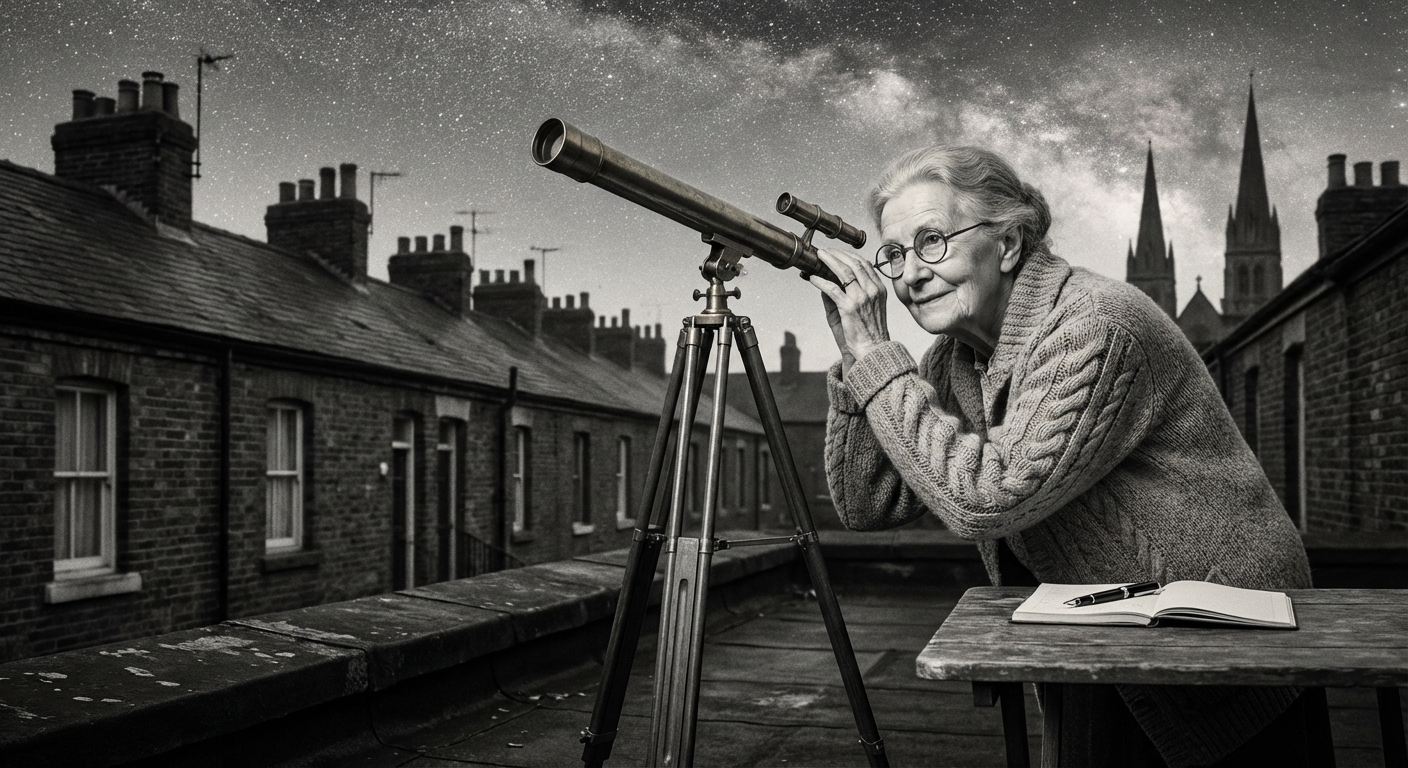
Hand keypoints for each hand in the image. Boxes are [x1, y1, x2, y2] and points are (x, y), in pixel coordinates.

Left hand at [808, 248, 888, 374]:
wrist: (872, 350)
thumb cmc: (866, 332)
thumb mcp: (861, 308)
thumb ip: (846, 293)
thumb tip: (826, 282)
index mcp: (878, 289)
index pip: (864, 264)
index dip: (848, 255)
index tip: (836, 252)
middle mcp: (872, 290)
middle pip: (854, 263)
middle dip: (838, 254)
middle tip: (824, 251)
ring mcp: (862, 298)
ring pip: (844, 271)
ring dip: (829, 261)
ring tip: (818, 257)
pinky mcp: (849, 307)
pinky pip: (832, 289)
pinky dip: (820, 281)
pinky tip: (813, 278)